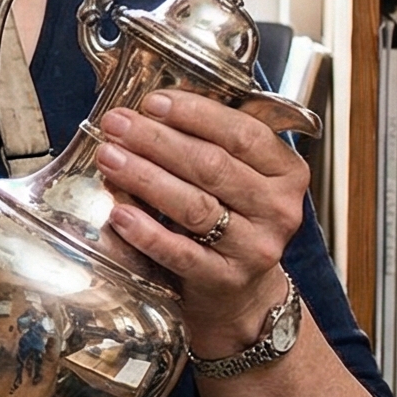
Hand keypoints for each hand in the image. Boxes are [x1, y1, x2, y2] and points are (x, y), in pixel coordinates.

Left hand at [92, 89, 309, 352]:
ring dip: (146, 178)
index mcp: (286, 171)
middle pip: (212, 166)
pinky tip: (119, 212)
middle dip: (157, 141)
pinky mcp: (225, 279)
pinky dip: (146, 231)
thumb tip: (147, 111)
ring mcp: (255, 247)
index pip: (242, 134)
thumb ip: (208, 142)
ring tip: (110, 157)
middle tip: (116, 124)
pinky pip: (180, 252)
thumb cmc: (231, 220)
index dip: (195, 114)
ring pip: (195, 206)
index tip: (152, 102)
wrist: (240, 294)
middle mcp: (278, 208)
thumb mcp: (237, 177)